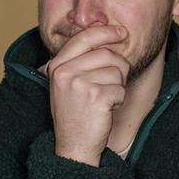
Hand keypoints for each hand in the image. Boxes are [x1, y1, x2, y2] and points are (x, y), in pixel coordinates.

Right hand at [46, 25, 130, 165]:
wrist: (74, 146)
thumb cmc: (76, 113)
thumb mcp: (68, 82)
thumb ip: (81, 60)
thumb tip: (107, 34)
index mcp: (57, 65)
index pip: (85, 37)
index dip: (106, 32)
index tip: (121, 33)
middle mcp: (65, 72)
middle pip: (107, 54)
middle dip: (118, 68)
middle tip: (111, 85)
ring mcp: (79, 84)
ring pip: (117, 71)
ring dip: (117, 87)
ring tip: (103, 100)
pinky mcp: (95, 97)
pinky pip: (120, 89)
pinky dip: (118, 100)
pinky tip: (105, 109)